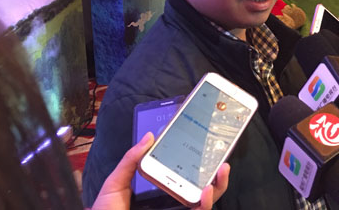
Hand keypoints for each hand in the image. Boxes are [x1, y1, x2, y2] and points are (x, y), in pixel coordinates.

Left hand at [90, 132, 230, 209]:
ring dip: (217, 188)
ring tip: (221, 171)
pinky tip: (206, 192)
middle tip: (222, 160)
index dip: (198, 167)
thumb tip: (149, 136)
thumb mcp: (116, 183)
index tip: (207, 150)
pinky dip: (205, 205)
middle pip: (199, 192)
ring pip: (203, 204)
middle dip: (216, 177)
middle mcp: (171, 206)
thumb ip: (131, 160)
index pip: (183, 180)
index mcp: (159, 194)